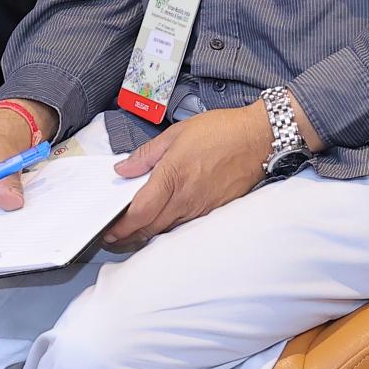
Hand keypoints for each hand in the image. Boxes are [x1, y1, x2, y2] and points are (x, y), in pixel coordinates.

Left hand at [101, 103, 275, 250]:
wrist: (259, 138)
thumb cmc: (221, 131)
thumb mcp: (176, 133)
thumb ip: (146, 154)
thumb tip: (123, 169)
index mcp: (172, 177)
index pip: (139, 213)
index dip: (121, 228)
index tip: (109, 230)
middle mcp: (185, 198)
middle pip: (150, 229)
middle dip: (128, 237)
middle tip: (114, 236)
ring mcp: (201, 208)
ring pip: (166, 231)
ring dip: (147, 233)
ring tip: (134, 228)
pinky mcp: (214, 211)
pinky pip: (185, 226)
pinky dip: (169, 227)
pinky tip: (163, 220)